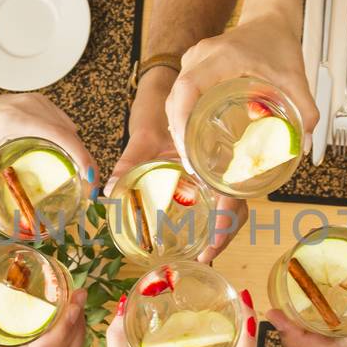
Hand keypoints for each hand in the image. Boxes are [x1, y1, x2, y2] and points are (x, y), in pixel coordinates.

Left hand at [0, 92, 97, 206]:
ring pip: (69, 128)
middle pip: (70, 135)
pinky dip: (70, 141)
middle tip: (89, 188)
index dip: (81, 156)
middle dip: (85, 161)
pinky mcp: (41, 102)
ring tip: (82, 176)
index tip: (90, 178)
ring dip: (79, 151)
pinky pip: (63, 123)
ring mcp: (39, 102)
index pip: (61, 136)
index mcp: (18, 120)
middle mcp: (33, 107)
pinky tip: (69, 157)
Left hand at [108, 70, 247, 262]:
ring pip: (232, 205)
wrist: (169, 89)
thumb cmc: (160, 107)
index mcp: (215, 156)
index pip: (232, 197)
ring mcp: (219, 170)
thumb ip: (129, 160)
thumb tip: (109, 189)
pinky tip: (202, 233)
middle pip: (236, 207)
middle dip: (224, 236)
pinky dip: (215, 218)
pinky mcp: (211, 173)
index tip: (210, 248)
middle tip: (204, 258)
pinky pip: (221, 198)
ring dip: (222, 230)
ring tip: (203, 253)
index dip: (225, 226)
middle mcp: (223, 164)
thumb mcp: (145, 135)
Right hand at [164, 10, 317, 165]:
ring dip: (179, 127)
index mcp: (222, 56)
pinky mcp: (193, 67)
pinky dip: (183, 117)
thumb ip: (305, 109)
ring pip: (174, 98)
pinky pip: (180, 95)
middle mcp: (200, 56)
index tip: (188, 145)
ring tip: (191, 157)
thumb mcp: (295, 77)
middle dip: (179, 133)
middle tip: (192, 163)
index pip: (188, 87)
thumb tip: (304, 143)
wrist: (270, 20)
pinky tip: (193, 138)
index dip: (182, 118)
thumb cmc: (278, 44)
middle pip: (176, 98)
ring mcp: (193, 60)